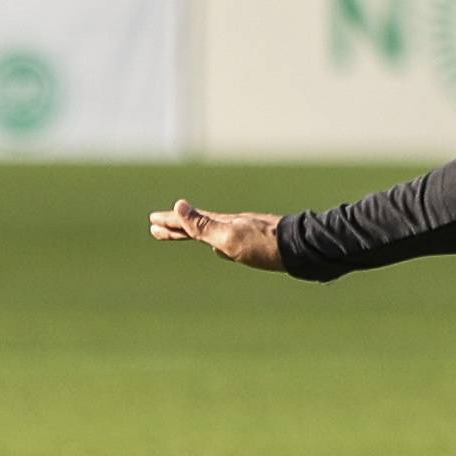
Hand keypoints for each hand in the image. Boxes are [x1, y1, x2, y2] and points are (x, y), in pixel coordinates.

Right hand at [149, 200, 285, 271]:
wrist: (303, 248)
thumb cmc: (265, 246)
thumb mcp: (229, 237)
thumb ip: (203, 225)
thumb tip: (178, 205)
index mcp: (222, 224)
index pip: (188, 222)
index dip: (170, 222)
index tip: (152, 221)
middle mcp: (231, 225)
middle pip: (197, 225)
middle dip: (176, 226)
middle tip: (157, 227)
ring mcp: (245, 233)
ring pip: (212, 232)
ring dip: (194, 232)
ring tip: (184, 233)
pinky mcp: (257, 243)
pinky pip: (228, 242)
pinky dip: (216, 243)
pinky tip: (221, 250)